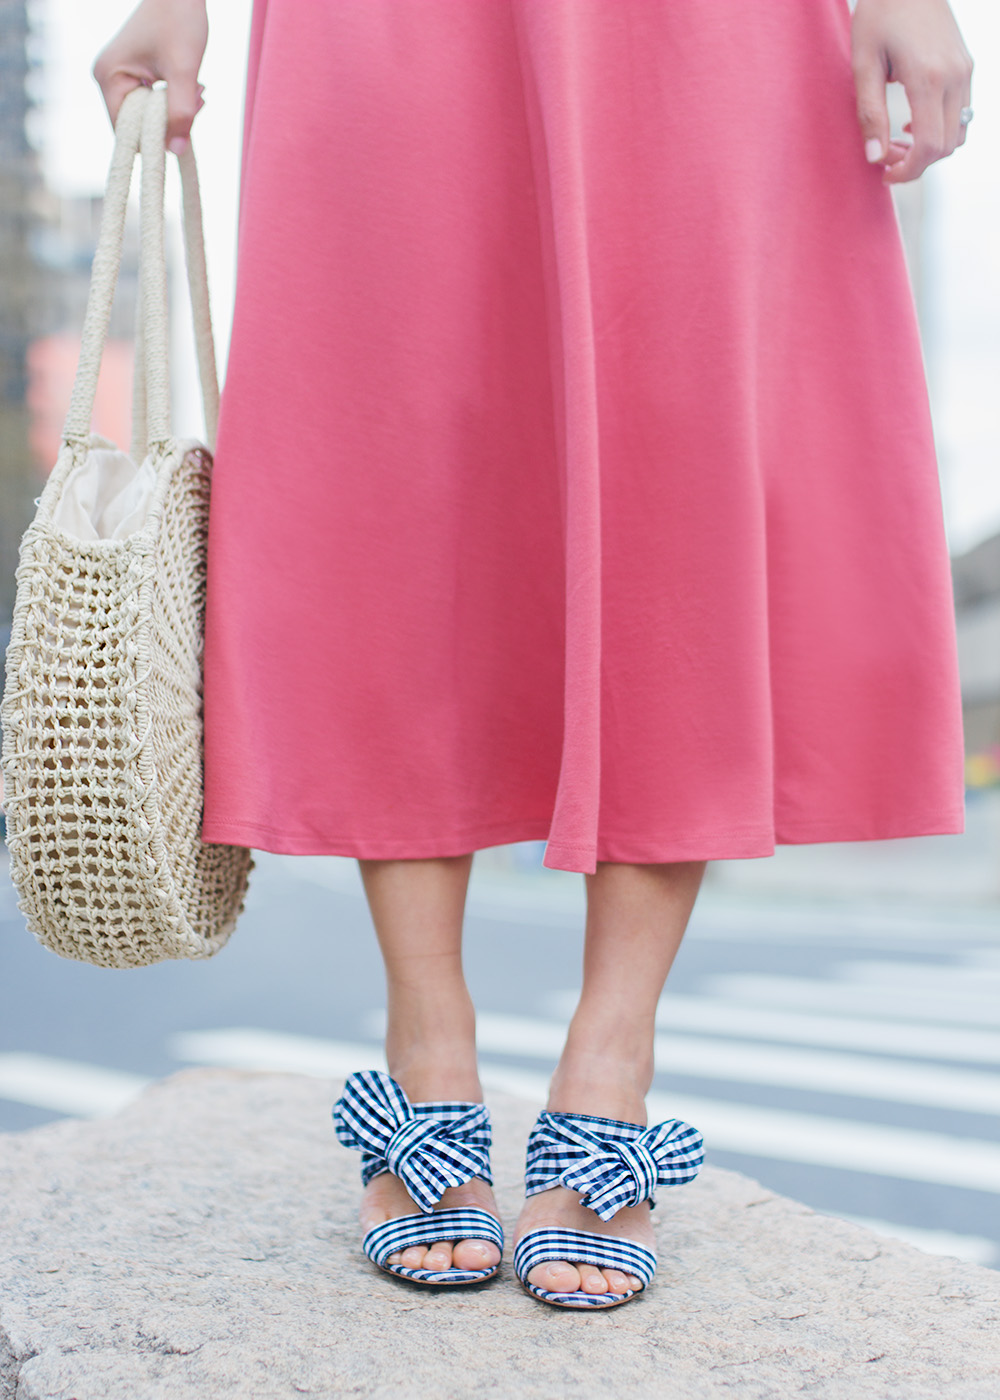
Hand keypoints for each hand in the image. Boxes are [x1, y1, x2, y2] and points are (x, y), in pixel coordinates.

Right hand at [91, 0, 207, 151]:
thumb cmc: (179, 20)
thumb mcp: (184, 70)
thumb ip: (181, 112)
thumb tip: (175, 152)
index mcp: (108, 78)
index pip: (126, 133)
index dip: (154, 138)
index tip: (184, 119)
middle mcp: (107, 79)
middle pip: (138, 127)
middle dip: (170, 121)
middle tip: (198, 98)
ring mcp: (119, 78)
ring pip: (149, 118)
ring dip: (177, 112)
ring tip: (197, 88)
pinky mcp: (134, 76)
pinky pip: (153, 106)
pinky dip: (175, 102)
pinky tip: (191, 86)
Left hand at [851, 0, 972, 182]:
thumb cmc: (879, 14)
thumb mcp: (863, 64)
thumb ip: (869, 113)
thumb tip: (874, 158)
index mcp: (928, 78)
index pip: (928, 146)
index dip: (907, 170)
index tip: (884, 174)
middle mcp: (955, 76)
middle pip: (945, 146)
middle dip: (916, 163)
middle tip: (885, 159)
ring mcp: (965, 70)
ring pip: (957, 133)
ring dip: (928, 148)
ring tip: (896, 142)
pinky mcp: (966, 66)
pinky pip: (961, 113)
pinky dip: (939, 129)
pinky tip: (912, 123)